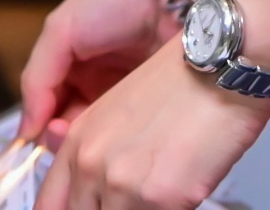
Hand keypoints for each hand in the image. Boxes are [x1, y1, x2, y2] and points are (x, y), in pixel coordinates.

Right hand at [23, 0, 174, 143]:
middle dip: (65, 137)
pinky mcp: (154, 108)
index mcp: (71, 67)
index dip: (42, 125)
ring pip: (101, 134)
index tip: (41, 137)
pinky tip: (118, 138)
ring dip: (92, 141)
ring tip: (91, 137)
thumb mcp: (60, 30)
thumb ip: (37, 78)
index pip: (47, 108)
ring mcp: (127, 98)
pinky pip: (132, 133)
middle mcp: (98, 85)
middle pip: (73, 124)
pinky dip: (122, 140)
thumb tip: (26, 129)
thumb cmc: (114, 0)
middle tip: (67, 138)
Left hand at [39, 49, 269, 209]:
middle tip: (132, 201)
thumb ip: (97, 154)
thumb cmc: (180, 89)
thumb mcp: (119, 114)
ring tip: (160, 197)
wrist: (218, 73)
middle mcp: (91, 163)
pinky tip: (180, 194)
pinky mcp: (159, 198)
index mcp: (78, 141)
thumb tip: (96, 192)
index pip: (51, 201)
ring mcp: (122, 183)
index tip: (87, 208)